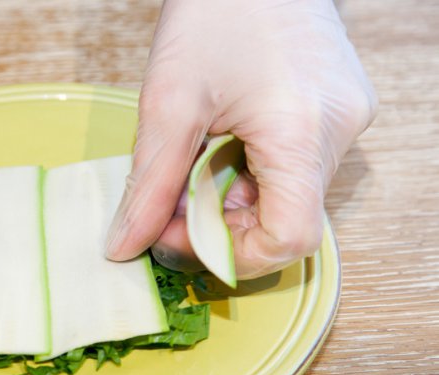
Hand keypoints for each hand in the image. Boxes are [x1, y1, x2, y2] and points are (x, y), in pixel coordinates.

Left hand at [106, 0, 376, 278]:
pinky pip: (294, 167)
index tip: (177, 237)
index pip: (289, 239)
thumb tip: (125, 246)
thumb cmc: (214, 11)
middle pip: (283, 220)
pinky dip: (250, 172)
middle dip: (220, 225)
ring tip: (191, 162)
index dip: (231, 255)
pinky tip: (218, 144)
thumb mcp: (168, 104)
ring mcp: (344, 119)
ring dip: (231, 198)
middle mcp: (339, 131)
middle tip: (170, 202)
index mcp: (303, 132)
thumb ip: (147, 186)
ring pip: (286, 196)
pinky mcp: (337, 109)